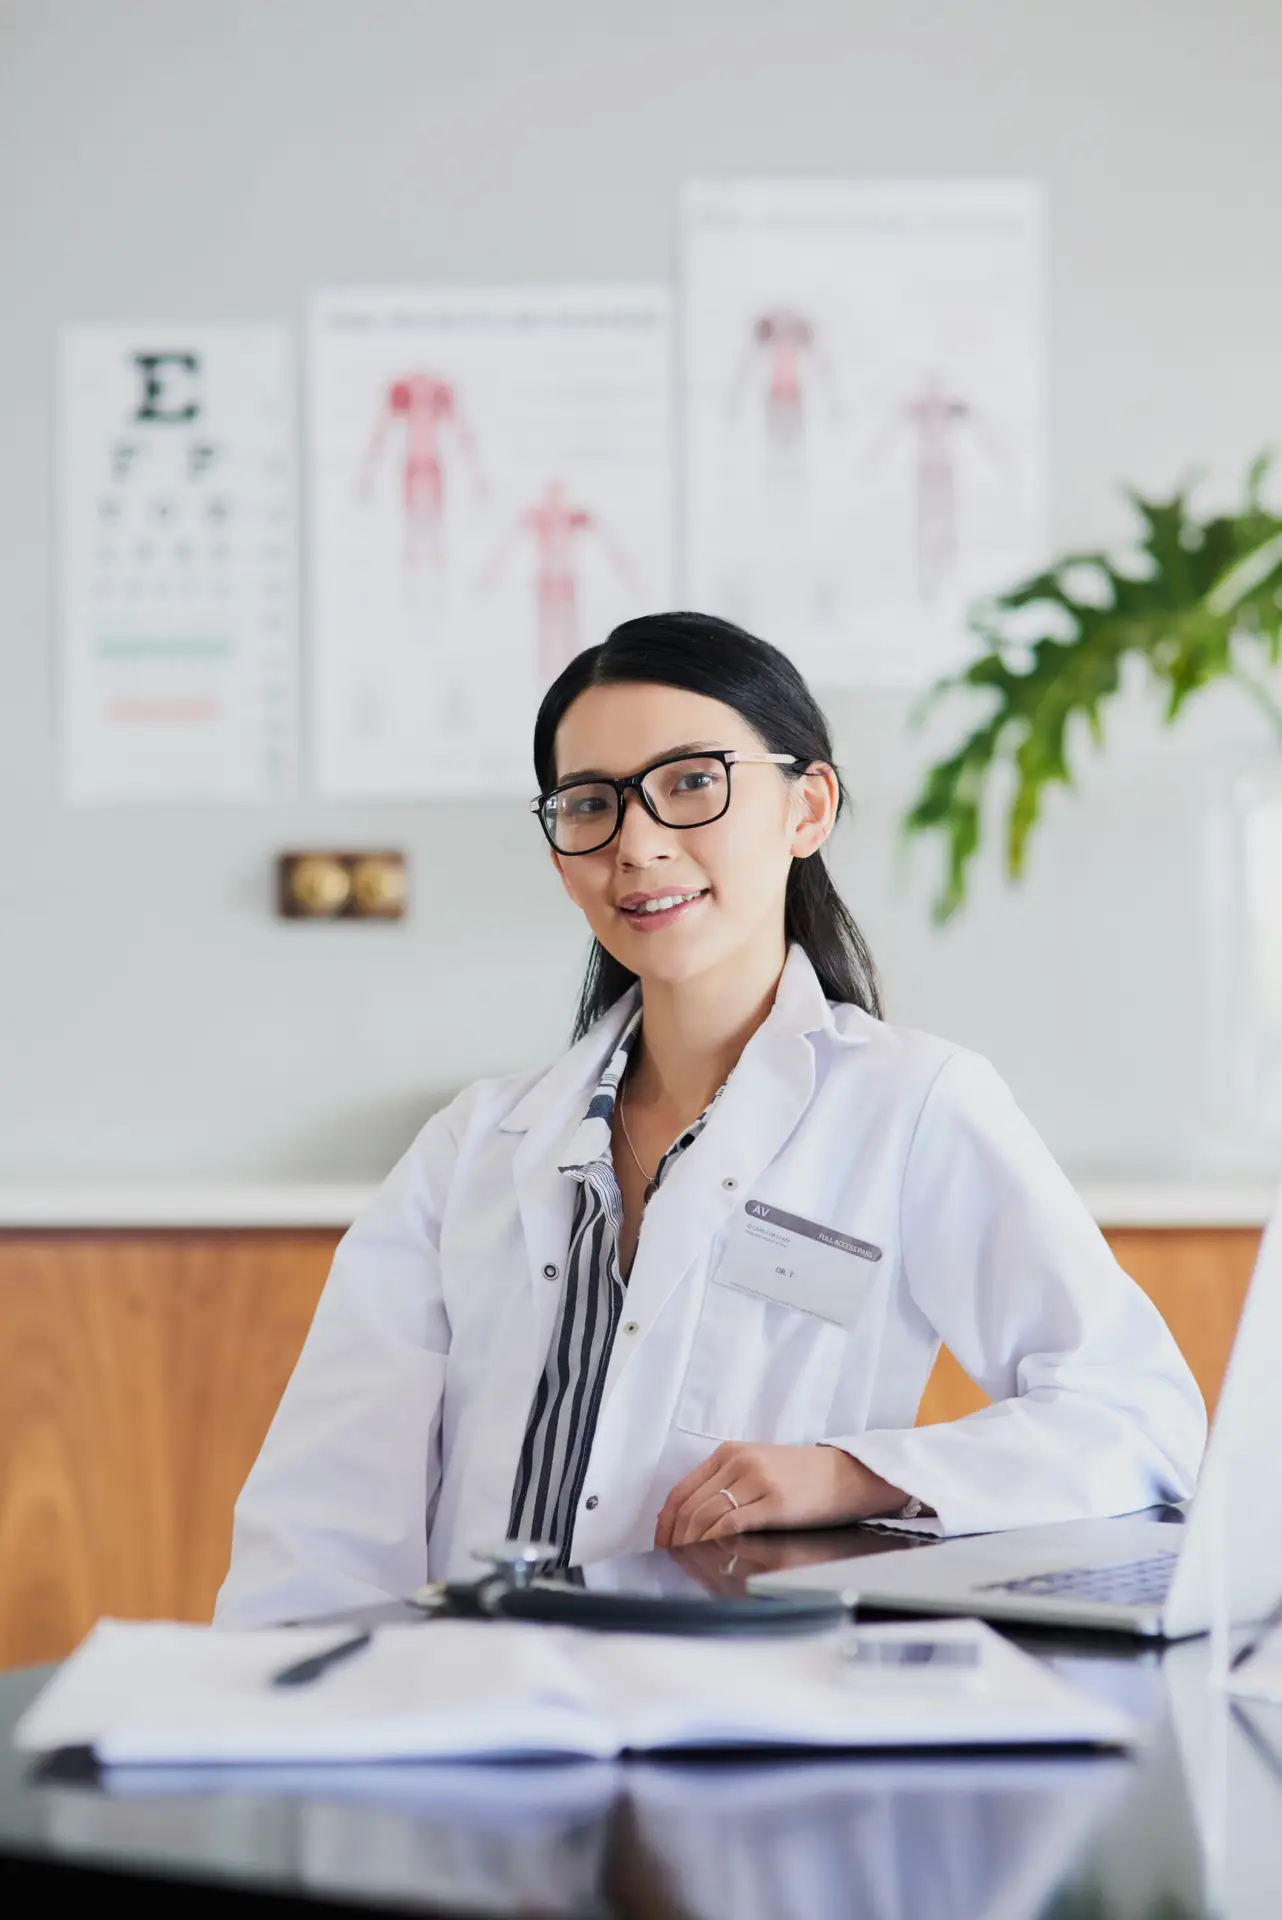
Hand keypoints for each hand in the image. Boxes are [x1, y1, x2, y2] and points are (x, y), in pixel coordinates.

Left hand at [654, 1442, 908, 1548]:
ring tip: (686, 1562)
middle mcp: (738, 1462)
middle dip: (673, 1536)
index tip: (659, 1541)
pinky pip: (731, 1524)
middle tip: (668, 1559)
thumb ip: (727, 1484)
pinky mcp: (775, 1502)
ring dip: (689, 1543)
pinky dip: (713, 1542)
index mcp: (730, 1452)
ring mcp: (756, 1480)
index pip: (682, 1489)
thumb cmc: (805, 1476)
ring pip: (706, 1516)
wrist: (849, 1474)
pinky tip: (710, 1555)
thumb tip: (692, 1518)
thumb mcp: (759, 1467)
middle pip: (689, 1505)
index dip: (665, 1520)